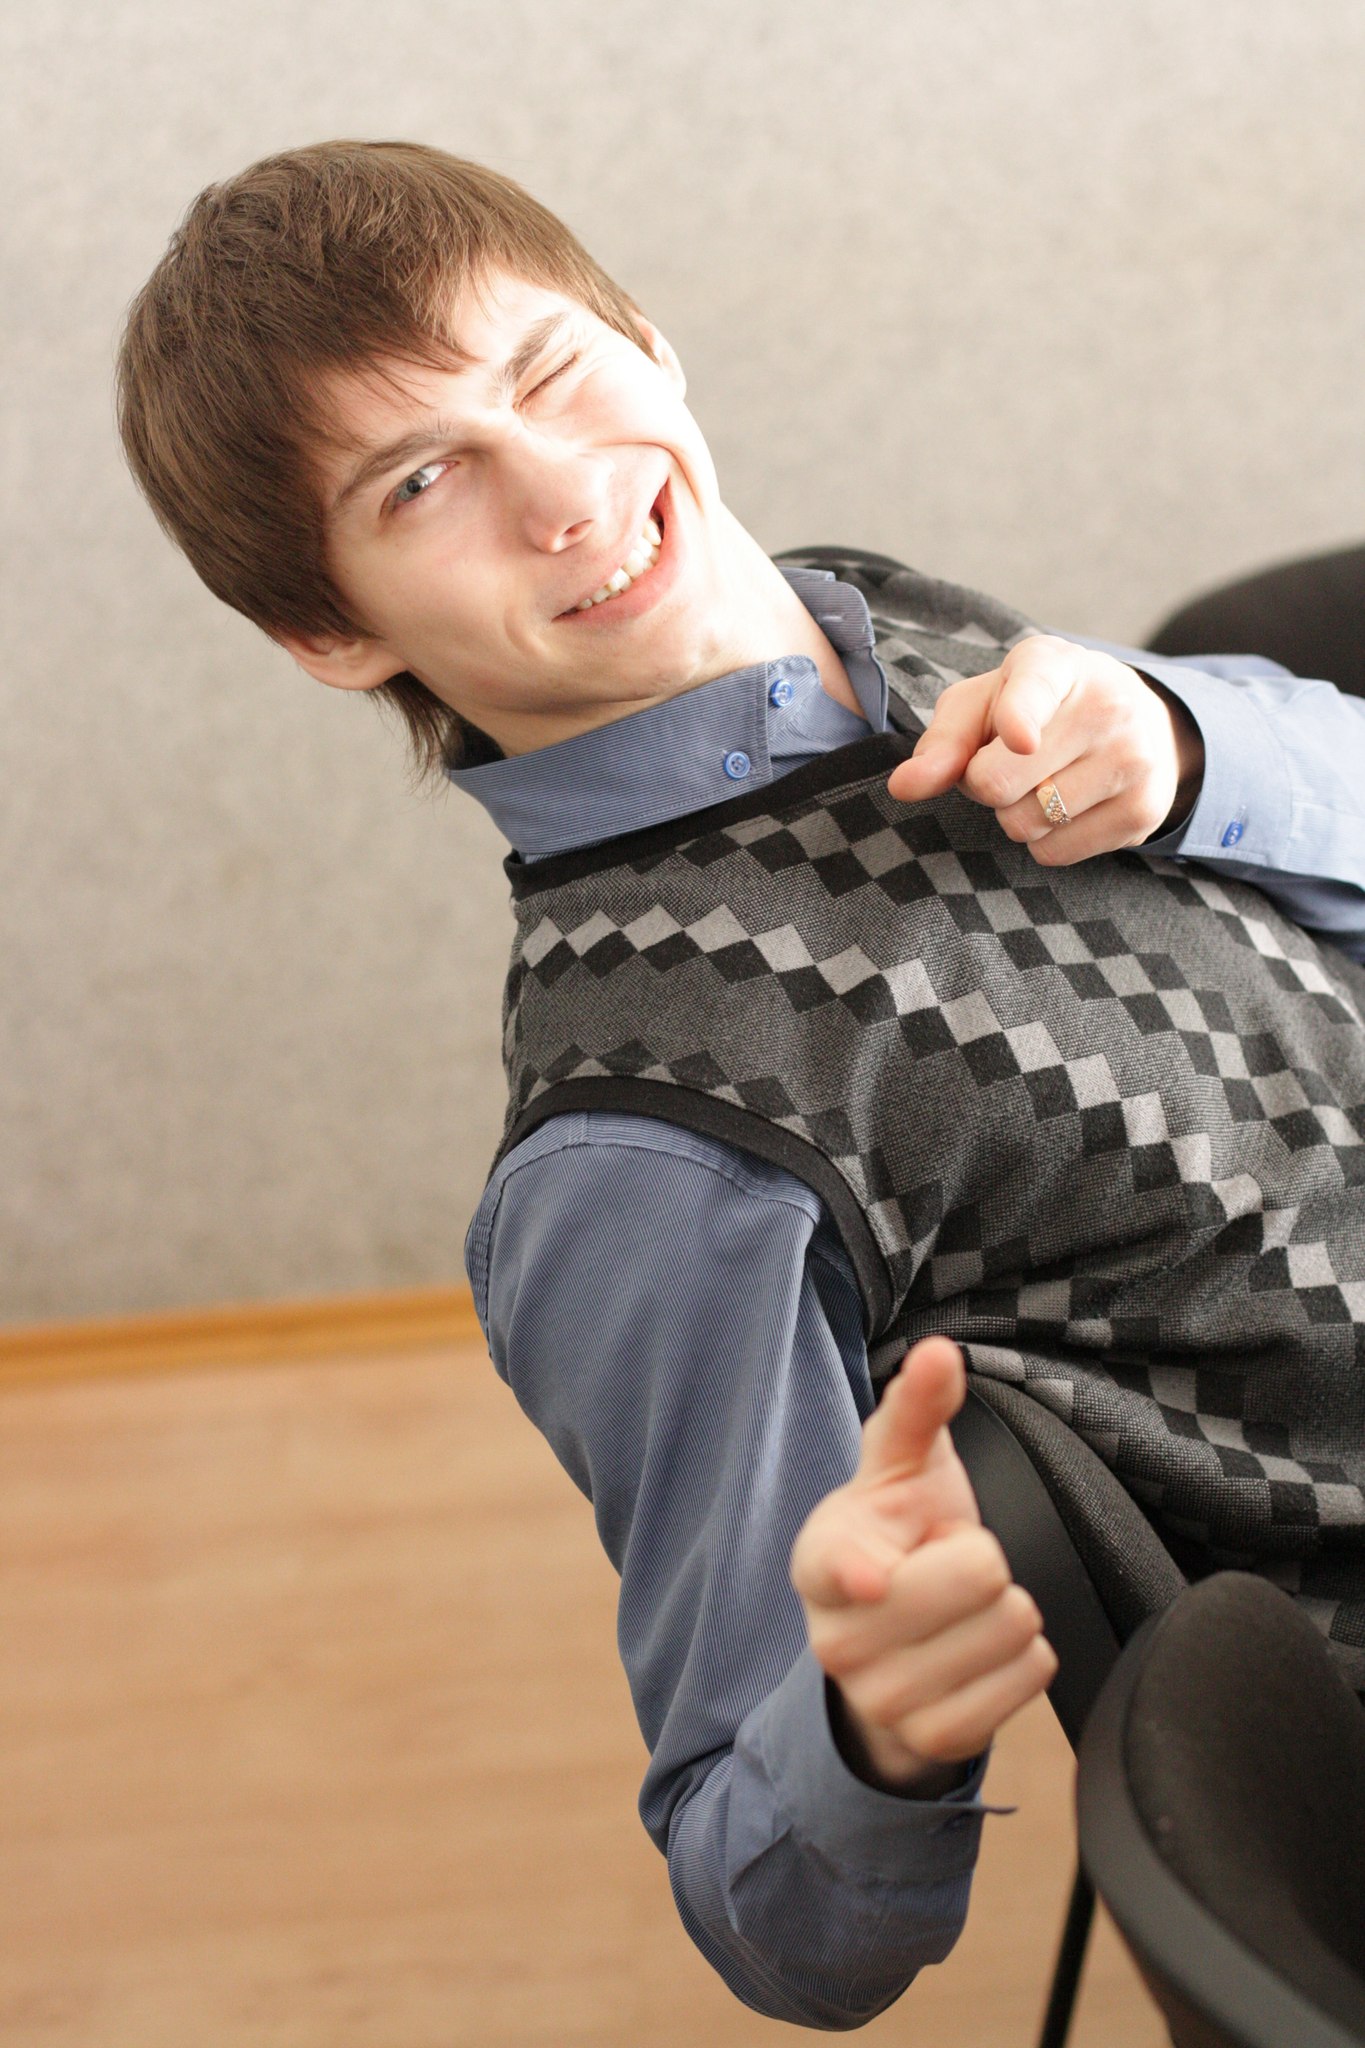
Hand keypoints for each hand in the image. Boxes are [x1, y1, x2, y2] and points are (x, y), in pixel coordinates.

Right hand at [790, 1337, 1055, 1791]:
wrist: (892, 1644)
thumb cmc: (898, 1536)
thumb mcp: (903, 1469)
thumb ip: (918, 1407)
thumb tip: (938, 1352)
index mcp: (821, 1562)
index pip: (842, 1566)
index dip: (866, 1570)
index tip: (875, 1576)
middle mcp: (838, 1640)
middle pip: (979, 1574)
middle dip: (984, 1558)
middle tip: (947, 1565)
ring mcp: (883, 1699)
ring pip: (1011, 1627)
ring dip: (1006, 1609)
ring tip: (962, 1609)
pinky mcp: (934, 1741)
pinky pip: (1030, 1677)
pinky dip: (1024, 1658)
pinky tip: (982, 1648)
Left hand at [884, 635, 1204, 864]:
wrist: (1136, 722)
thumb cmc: (1035, 709)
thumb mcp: (983, 705)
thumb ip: (942, 741)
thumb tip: (904, 787)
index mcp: (1054, 664)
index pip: (1032, 693)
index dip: (1018, 719)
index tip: (1019, 738)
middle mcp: (1106, 704)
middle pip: (998, 783)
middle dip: (984, 784)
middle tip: (1009, 761)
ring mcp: (1133, 758)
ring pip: (1026, 824)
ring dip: (1015, 815)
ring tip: (1042, 780)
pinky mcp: (1145, 810)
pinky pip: (1056, 854)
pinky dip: (1045, 841)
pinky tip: (1069, 805)